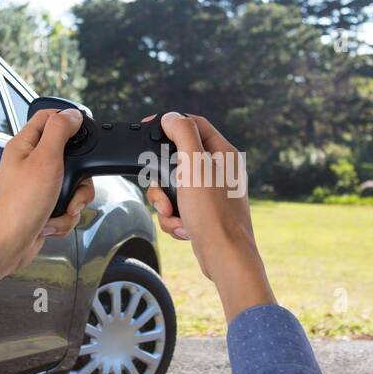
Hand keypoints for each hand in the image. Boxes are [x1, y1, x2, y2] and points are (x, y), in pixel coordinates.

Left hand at [0, 108, 93, 302]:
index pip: (48, 118)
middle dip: (79, 177)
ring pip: (72, 185)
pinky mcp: (43, 206)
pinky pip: (66, 206)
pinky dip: (64, 217)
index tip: (83, 133)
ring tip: (60, 209)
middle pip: (70, 156)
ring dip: (73, 202)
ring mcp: (37, 186)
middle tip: (72, 186)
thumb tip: (72, 113)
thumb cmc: (18, 206)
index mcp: (24, 146)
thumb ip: (59, 132)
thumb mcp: (45, 160)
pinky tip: (51, 222)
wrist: (8, 246)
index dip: (68, 121)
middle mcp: (29, 163)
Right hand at [144, 113, 274, 321]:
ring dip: (166, 203)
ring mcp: (211, 194)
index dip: (170, 123)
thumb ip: (183, 135)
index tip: (149, 126)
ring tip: (174, 215)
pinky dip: (175, 219)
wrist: (224, 257)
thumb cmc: (214, 214)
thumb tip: (171, 117)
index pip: (194, 124)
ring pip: (173, 187)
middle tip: (162, 191)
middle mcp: (219, 171)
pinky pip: (178, 208)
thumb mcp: (195, 166)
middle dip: (162, 179)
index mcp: (223, 154)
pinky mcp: (203, 213)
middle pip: (177, 159)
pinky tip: (184, 229)